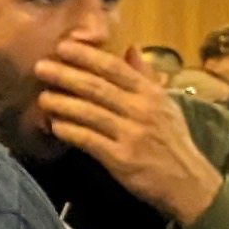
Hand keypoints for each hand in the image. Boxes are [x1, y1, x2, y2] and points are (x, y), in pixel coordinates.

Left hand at [34, 36, 225, 225]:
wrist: (188, 182)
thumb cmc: (172, 141)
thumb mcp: (166, 105)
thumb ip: (144, 77)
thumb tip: (131, 48)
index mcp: (151, 94)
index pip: (115, 68)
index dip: (87, 56)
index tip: (63, 46)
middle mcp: (141, 110)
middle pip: (97, 87)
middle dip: (65, 75)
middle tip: (40, 66)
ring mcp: (131, 134)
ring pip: (89, 113)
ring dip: (62, 103)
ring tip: (42, 97)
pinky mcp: (121, 158)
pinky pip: (88, 140)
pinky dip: (69, 131)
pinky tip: (54, 125)